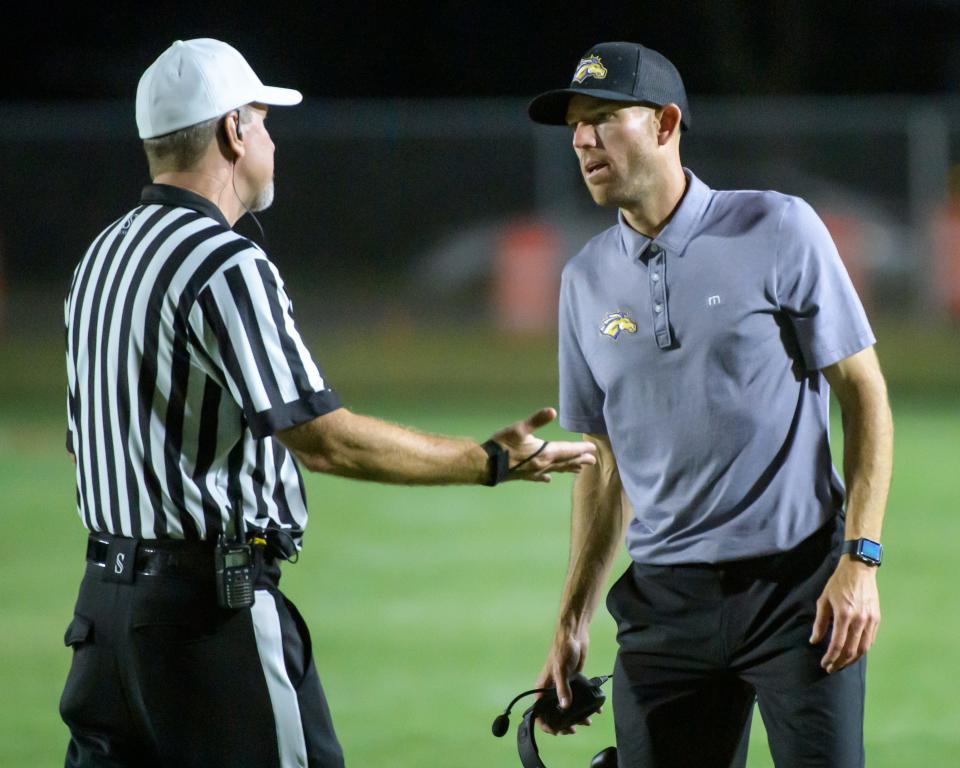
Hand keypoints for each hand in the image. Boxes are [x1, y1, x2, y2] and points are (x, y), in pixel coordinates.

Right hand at [489, 408, 596, 482]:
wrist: (486, 465)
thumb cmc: (503, 445)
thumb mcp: (519, 429)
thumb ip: (537, 420)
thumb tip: (553, 411)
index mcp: (545, 453)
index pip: (567, 450)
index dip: (581, 449)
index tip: (593, 449)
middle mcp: (543, 464)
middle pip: (565, 461)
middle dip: (579, 460)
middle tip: (592, 461)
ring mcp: (534, 472)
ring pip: (556, 470)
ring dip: (568, 468)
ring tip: (579, 470)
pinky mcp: (525, 476)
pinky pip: (540, 477)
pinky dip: (547, 477)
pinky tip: (548, 479)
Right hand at [534, 627, 593, 734]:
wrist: (575, 634)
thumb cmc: (562, 649)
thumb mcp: (561, 669)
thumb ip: (562, 689)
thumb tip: (564, 707)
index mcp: (543, 686)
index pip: (539, 710)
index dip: (545, 723)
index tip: (557, 731)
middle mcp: (551, 688)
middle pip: (554, 712)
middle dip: (564, 722)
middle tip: (575, 729)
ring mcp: (563, 685)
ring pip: (568, 707)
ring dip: (577, 716)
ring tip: (588, 721)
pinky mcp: (574, 681)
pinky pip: (579, 697)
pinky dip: (586, 704)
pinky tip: (596, 709)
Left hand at [810, 557, 880, 673]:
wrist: (859, 569)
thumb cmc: (838, 584)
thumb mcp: (823, 600)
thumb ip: (819, 622)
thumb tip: (814, 641)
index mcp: (844, 615)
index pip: (837, 644)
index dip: (831, 657)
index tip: (824, 664)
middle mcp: (859, 620)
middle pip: (851, 651)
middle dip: (840, 663)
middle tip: (831, 668)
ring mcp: (870, 620)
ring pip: (863, 649)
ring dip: (852, 660)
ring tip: (841, 664)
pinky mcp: (877, 619)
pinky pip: (870, 640)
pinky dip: (862, 650)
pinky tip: (853, 653)